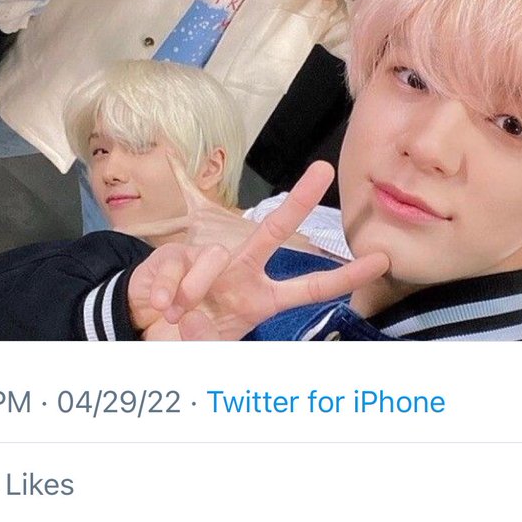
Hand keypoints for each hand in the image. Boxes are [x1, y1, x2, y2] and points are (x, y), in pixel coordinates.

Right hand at [129, 161, 389, 340]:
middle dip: (300, 199)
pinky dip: (167, 293)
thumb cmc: (186, 339)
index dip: (345, 275)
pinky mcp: (172, 255)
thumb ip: (210, 343)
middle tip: (323, 171)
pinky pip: (176, 266)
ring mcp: (207, 260)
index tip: (381, 260)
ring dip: (194, 291)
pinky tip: (161, 306)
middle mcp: (240, 272)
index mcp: (260, 298)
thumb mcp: (212, 350)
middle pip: (274, 230)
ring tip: (177, 315)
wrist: (140, 332)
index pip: (310, 287)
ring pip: (214, 259)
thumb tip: (195, 321)